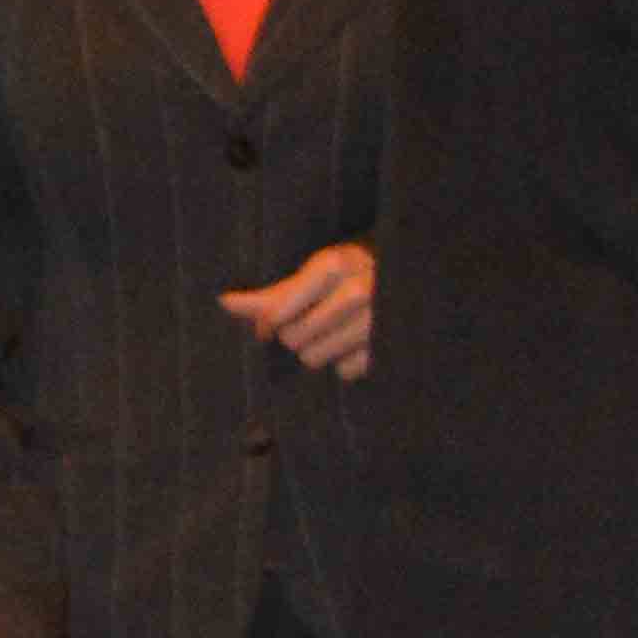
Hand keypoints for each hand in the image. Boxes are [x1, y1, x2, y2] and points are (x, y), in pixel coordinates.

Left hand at [220, 241, 374, 380]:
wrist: (413, 279)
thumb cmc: (353, 275)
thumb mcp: (315, 273)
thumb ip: (272, 293)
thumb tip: (223, 302)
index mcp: (333, 265)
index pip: (279, 312)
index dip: (268, 324)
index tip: (267, 327)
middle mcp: (356, 291)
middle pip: (294, 338)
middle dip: (296, 336)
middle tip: (314, 323)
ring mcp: (376, 322)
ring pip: (315, 358)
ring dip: (319, 351)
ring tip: (335, 333)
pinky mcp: (388, 348)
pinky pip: (345, 372)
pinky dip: (345, 363)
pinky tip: (356, 345)